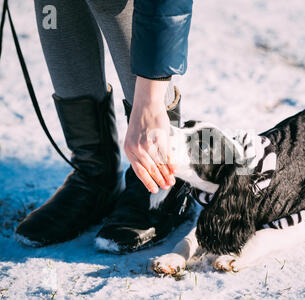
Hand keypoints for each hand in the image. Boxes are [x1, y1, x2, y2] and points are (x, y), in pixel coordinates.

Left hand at [124, 77, 175, 192]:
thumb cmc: (143, 121)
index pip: (139, 171)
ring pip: (159, 164)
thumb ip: (142, 152)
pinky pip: (166, 156)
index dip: (147, 181)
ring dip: (166, 174)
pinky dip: (171, 164)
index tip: (154, 190)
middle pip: (150, 169)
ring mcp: (148, 145)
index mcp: (129, 149)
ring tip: (172, 181)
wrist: (146, 104)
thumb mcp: (137, 138)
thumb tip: (154, 167)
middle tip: (166, 187)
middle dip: (159, 180)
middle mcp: (137, 149)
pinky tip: (175, 170)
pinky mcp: (158, 140)